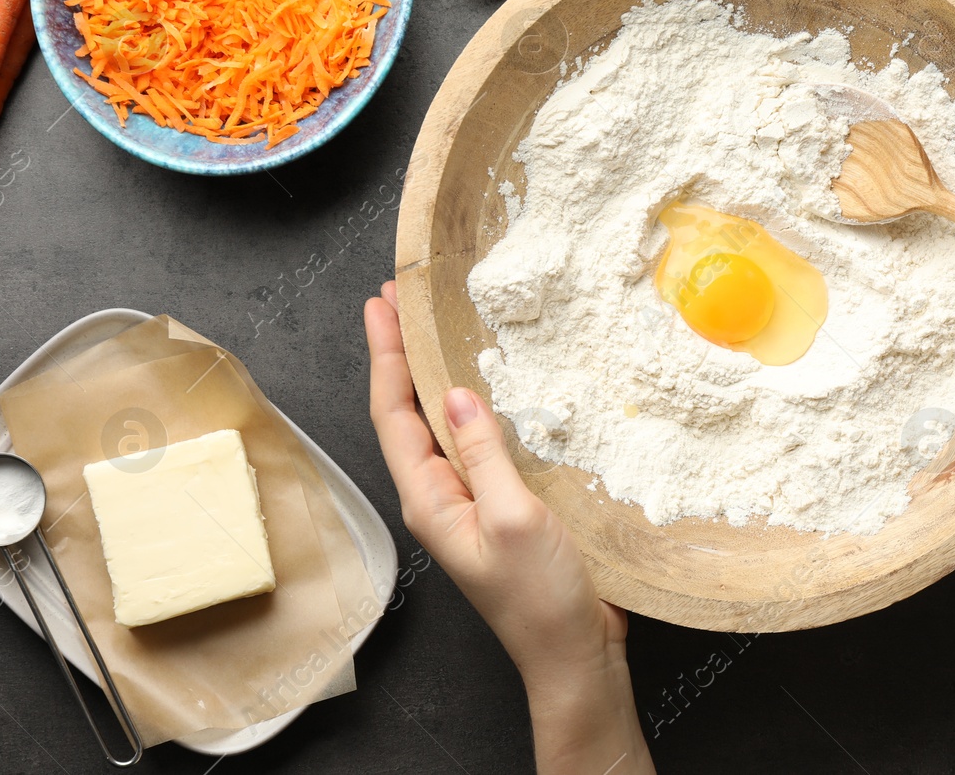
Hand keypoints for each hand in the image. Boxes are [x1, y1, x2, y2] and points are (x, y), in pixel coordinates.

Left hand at [364, 282, 652, 773]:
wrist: (574, 652)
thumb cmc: (541, 598)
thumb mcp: (513, 517)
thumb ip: (482, 454)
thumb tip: (454, 392)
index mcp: (430, 500)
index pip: (394, 414)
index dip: (386, 356)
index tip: (380, 305)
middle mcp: (441, 496)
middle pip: (408, 413)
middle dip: (399, 355)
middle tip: (398, 300)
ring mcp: (469, 501)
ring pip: (440, 425)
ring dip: (432, 375)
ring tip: (432, 328)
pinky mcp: (501, 505)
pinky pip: (476, 442)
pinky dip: (473, 404)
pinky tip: (486, 386)